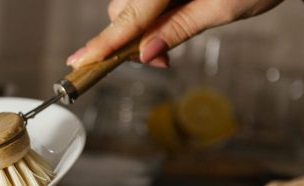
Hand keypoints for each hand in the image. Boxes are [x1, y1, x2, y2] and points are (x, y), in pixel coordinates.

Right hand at [67, 0, 283, 67]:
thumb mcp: (222, 9)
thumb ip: (178, 30)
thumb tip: (146, 54)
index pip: (130, 16)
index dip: (105, 42)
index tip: (81, 61)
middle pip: (124, 8)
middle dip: (131, 39)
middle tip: (162, 61)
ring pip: (131, 3)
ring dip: (142, 28)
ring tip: (169, 43)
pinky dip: (150, 15)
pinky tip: (170, 21)